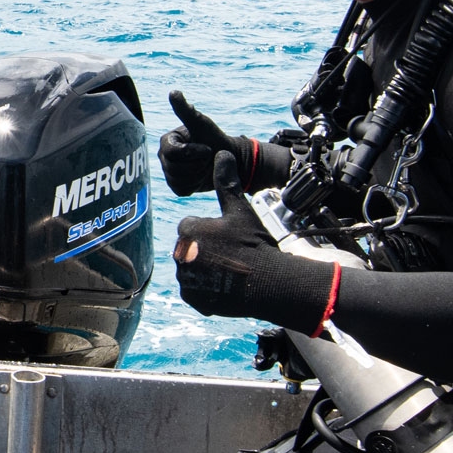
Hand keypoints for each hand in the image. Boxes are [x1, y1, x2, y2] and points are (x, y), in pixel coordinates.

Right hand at [158, 91, 259, 197]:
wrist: (228, 159)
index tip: (206, 148)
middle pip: (173, 168)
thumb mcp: (201, 124)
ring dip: (196, 175)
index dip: (192, 153)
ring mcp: (168, 171)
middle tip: (207, 158)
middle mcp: (164, 156)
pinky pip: (180, 189)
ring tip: (204, 167)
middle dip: (195, 165)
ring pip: (177, 179)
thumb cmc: (215, 138)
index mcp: (167, 140)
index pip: (173, 153)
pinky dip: (194, 185)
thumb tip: (173, 92)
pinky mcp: (176, 185)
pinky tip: (200, 177)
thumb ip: (185, 111)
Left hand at [172, 153, 332, 329]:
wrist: (271, 284)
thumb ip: (227, 182)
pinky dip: (208, 290)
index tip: (230, 239)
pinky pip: (196, 291)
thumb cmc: (256, 244)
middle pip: (191, 249)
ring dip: (207, 271)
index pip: (193, 227)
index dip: (213, 233)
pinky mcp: (193, 299)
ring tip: (230, 271)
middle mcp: (180, 254)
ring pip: (193, 270)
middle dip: (208, 252)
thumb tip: (221, 154)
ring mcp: (186, 279)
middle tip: (232, 256)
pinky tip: (226, 286)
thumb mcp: (240, 210)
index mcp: (188, 229)